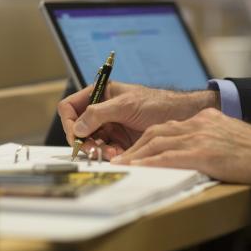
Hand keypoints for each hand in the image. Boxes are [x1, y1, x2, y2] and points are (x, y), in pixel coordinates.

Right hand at [57, 81, 219, 159]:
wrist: (182, 116)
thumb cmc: (157, 103)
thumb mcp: (126, 105)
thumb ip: (99, 113)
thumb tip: (77, 128)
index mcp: (100, 95)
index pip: (71, 107)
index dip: (69, 122)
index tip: (76, 135)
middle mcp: (102, 111)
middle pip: (78, 129)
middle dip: (84, 140)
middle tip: (93, 149)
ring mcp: (110, 127)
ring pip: (91, 142)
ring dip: (98, 149)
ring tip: (113, 151)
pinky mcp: (120, 141)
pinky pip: (105, 151)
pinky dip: (109, 155)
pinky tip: (119, 154)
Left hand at [111, 108, 250, 189]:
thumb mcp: (228, 133)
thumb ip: (209, 134)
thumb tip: (196, 146)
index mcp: (203, 119)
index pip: (167, 126)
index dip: (148, 138)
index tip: (136, 149)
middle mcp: (197, 124)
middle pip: (156, 132)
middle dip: (136, 147)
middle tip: (121, 159)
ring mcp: (198, 137)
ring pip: (157, 143)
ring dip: (136, 155)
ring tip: (121, 165)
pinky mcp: (201, 153)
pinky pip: (167, 157)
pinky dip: (148, 163)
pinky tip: (136, 168)